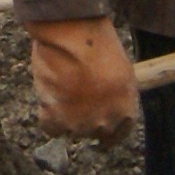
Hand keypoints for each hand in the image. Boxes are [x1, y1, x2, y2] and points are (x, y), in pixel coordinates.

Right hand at [27, 19, 139, 142]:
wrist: (75, 40)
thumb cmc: (100, 46)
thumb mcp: (121, 71)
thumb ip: (116, 93)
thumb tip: (107, 97)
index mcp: (126, 111)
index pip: (120, 133)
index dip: (110, 131)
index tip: (103, 127)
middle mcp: (105, 123)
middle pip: (95, 133)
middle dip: (89, 120)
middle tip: (79, 100)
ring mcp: (79, 125)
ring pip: (72, 130)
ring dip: (68, 116)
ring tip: (64, 89)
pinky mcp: (55, 119)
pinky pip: (51, 127)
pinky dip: (48, 116)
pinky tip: (50, 99)